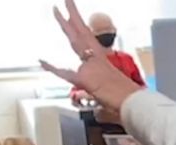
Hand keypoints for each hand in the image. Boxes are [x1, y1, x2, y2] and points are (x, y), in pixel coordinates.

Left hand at [42, 0, 144, 119]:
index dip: (78, 22)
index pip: (87, 37)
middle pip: (81, 33)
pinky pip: (65, 73)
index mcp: (101, 60)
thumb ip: (102, 84)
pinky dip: (53, 68)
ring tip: (56, 10)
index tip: (71, 11)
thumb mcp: (112, 86)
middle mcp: (96, 59)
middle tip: (64, 1)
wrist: (134, 103)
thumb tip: (99, 89)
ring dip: (65, 24)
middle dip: (72, 15)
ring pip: (76, 41)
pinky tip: (42, 61)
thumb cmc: (127, 97)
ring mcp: (91, 67)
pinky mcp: (85, 80)